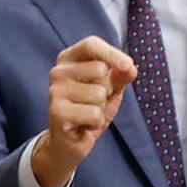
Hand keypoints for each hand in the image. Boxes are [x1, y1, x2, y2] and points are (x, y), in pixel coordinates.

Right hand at [32, 36, 136, 186]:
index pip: (91, 44)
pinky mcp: (57, 111)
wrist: (70, 143)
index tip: (129, 66)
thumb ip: (121, 75)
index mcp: (69, 59)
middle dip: (107, 89)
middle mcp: (58, 72)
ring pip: (98, 93)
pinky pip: (94, 113)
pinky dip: (96, 123)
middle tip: (94, 102)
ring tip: (88, 114)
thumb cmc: (90, 110)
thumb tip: (131, 68)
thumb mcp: (111, 90)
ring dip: (101, 108)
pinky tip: (84, 125)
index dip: (112, 53)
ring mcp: (55, 91)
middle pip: (100, 70)